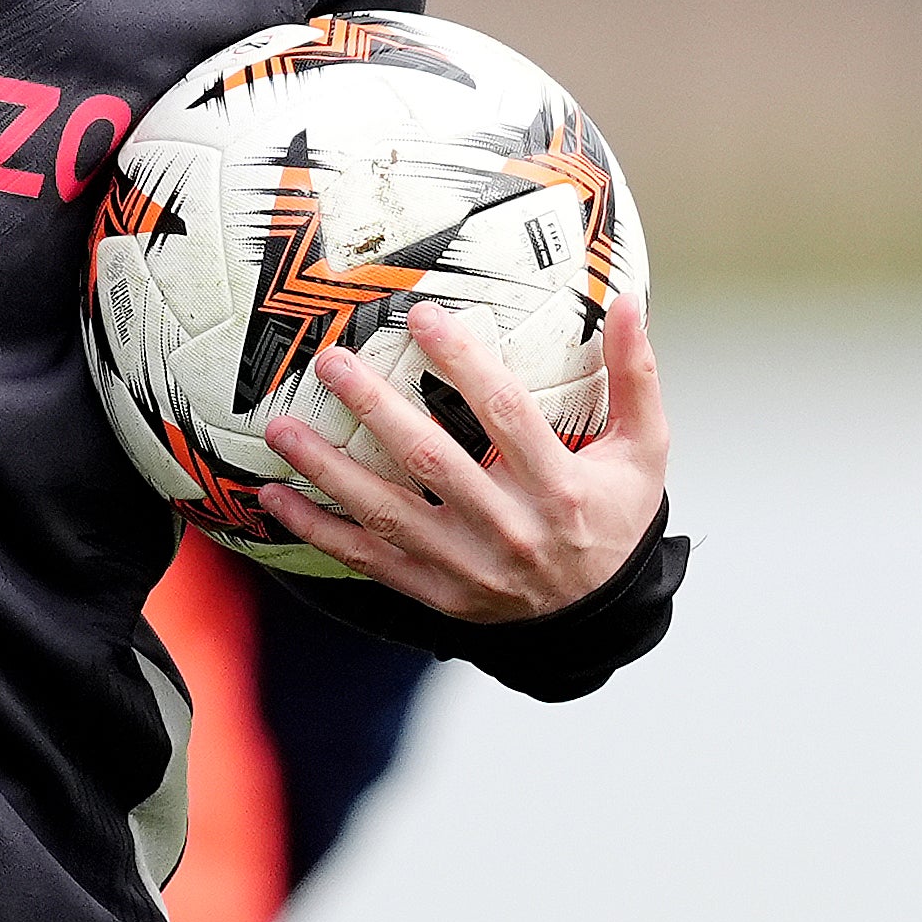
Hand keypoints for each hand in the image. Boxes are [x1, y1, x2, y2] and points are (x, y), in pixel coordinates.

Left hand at [257, 291, 669, 623]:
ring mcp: (467, 567)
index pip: (505, 412)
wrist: (602, 620)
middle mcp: (510, 529)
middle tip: (331, 362)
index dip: (463, 362)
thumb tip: (630, 301)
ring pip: (387, 513)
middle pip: (432, 459)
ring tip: (280, 427)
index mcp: (559, 487)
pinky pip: (367, 560)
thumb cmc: (616, 519)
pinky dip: (318, 530)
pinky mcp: (437, 594)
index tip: (422, 317)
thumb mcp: (645, 452)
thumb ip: (636, 377)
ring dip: (328, 469)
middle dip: (375, 407)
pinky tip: (276, 496)